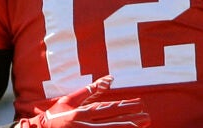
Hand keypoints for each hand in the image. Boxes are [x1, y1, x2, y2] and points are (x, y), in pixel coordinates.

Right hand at [18, 75, 150, 126]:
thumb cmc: (55, 116)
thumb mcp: (69, 100)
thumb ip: (89, 90)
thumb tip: (109, 79)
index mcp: (82, 113)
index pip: (109, 109)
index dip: (125, 106)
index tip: (140, 103)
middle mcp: (85, 125)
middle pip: (114, 122)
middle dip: (132, 119)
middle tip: (148, 117)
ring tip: (143, 125)